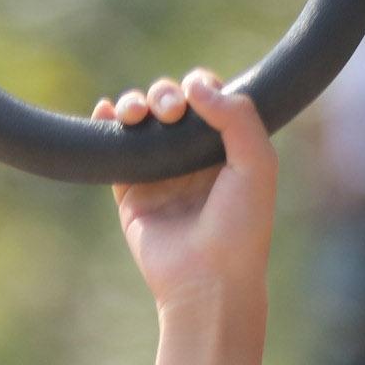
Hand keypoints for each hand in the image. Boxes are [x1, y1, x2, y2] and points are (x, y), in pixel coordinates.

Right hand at [105, 73, 277, 314]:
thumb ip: (237, 116)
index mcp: (227, 146)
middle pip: (170, 104)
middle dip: (164, 95)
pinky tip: (107, 111)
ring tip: (135, 114)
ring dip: (135, 104)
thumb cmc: (241, 226)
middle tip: (170, 112)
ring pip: (141, 122)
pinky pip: (116, 151)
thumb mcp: (257, 163)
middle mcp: (192, 156)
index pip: (208, 98)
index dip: (199, 86)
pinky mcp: (131, 193)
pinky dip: (107, 124)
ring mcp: (160, 173)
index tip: (195, 93)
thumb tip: (194, 85)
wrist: (207, 279)